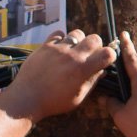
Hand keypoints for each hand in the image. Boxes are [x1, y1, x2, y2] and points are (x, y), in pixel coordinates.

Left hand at [2, 29, 116, 121]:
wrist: (27, 98)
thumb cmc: (53, 102)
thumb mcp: (77, 98)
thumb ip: (91, 82)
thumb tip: (102, 71)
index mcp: (83, 70)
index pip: (107, 53)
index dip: (109, 55)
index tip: (105, 60)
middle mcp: (72, 56)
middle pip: (94, 38)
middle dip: (96, 46)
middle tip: (89, 56)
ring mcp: (58, 49)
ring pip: (77, 33)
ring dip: (79, 41)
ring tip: (73, 52)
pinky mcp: (45, 46)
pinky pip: (58, 34)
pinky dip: (62, 39)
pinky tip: (60, 49)